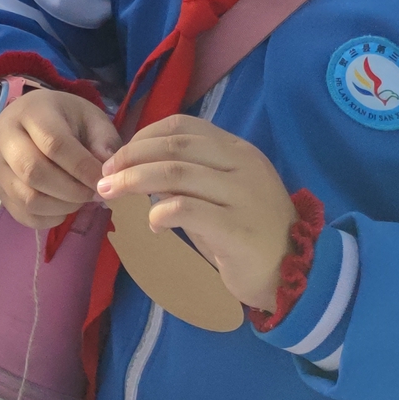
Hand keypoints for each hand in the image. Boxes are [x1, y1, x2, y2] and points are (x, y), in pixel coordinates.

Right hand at [0, 85, 120, 229]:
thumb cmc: (67, 119)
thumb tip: (106, 173)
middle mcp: (5, 137)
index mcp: (30, 112)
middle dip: (71, 190)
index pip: (53, 144)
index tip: (105, 181)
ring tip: (80, 199)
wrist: (34, 120)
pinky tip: (64, 205)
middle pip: (33, 172)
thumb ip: (103, 141)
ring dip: (62, 206)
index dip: (82, 168)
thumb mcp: (91, 118)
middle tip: (93, 193)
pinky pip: (23, 214)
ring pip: (26, 198)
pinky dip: (50, 217)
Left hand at [98, 114, 297, 309]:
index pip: (182, 125)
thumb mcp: (220, 194)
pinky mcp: (237, 228)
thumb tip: (135, 167)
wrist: (295, 274)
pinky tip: (152, 225)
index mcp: (238, 150)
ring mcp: (243, 195)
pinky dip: (160, 213)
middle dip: (129, 158)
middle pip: (173, 147)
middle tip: (104, 177)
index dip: (142, 136)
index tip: (118, 157)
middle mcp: (243, 166)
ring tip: (110, 195)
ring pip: (175, 174)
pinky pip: (186, 210)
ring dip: (133, 182)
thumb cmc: (247, 232)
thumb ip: (187, 176)